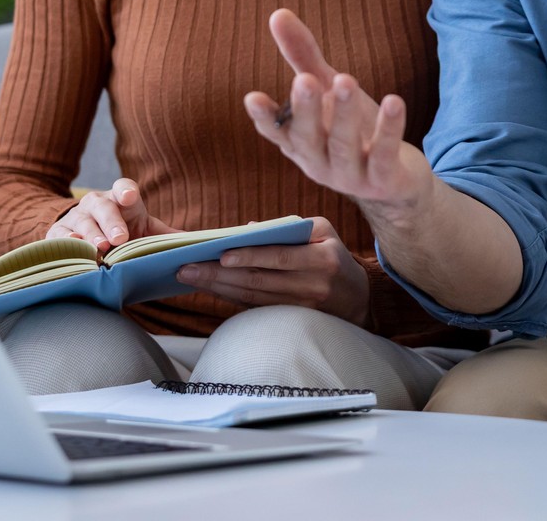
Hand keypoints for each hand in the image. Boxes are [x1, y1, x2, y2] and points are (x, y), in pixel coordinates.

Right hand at [47, 178, 179, 253]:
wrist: (89, 236)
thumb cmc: (124, 230)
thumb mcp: (145, 230)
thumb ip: (166, 236)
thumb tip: (196, 242)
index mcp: (121, 199)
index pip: (124, 188)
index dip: (127, 191)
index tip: (131, 197)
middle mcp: (97, 203)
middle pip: (103, 207)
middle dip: (111, 222)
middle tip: (120, 238)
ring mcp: (76, 217)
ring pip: (82, 222)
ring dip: (91, 234)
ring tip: (100, 248)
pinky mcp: (59, 232)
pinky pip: (60, 236)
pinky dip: (65, 242)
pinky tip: (72, 246)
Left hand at [174, 216, 371, 324]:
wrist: (359, 300)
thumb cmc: (335, 256)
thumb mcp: (324, 232)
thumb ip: (288, 226)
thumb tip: (246, 228)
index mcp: (322, 260)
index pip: (279, 258)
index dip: (250, 257)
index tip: (221, 256)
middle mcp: (311, 287)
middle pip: (258, 281)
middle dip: (218, 275)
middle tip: (187, 268)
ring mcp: (300, 308)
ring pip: (252, 297)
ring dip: (218, 288)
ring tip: (190, 277)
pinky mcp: (290, 320)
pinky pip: (254, 307)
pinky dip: (230, 297)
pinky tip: (210, 289)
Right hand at [244, 9, 433, 220]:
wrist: (396, 183)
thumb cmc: (354, 131)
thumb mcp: (329, 91)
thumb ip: (304, 57)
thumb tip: (277, 13)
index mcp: (300, 143)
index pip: (277, 132)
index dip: (264, 118)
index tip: (252, 98)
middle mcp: (319, 162)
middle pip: (307, 138)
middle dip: (305, 110)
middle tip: (304, 80)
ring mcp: (350, 176)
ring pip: (343, 147)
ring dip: (343, 114)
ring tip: (346, 80)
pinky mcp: (383, 180)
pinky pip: (384, 155)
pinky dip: (388, 129)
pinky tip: (395, 101)